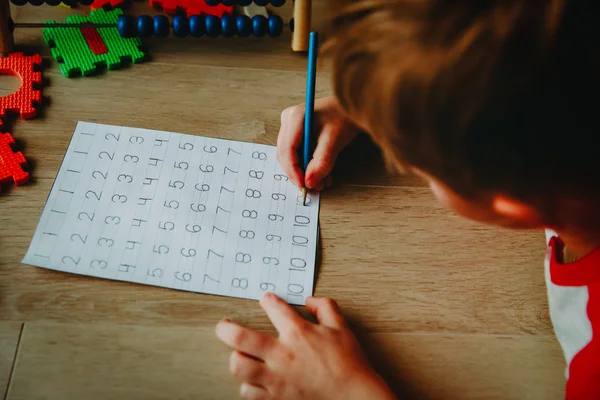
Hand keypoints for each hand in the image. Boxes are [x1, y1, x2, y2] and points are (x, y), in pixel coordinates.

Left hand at [216, 293, 395, 399]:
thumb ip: (325, 308)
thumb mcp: (341, 328)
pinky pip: (249, 392)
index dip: (268, 300)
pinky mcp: (276, 399)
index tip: (266, 299)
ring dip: (237, 359)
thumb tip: (310, 300)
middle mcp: (282, 354)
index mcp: (298, 333)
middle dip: (226, 329)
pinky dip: (248, 385)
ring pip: (239, 367)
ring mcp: (276, 379)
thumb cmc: (349, 364)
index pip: (273, 307)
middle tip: (223, 326)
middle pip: (240, 339)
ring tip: (240, 355)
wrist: (355, 397)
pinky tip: (253, 380)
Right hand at [277, 96, 360, 190]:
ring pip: (291, 156)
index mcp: (294, 117)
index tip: (303, 184)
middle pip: (286, 154)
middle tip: (313, 187)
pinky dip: (309, 166)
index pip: (287, 150)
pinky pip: (298, 154)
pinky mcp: (297, 133)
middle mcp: (288, 121)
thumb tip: (310, 182)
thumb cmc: (345, 117)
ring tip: (322, 183)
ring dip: (305, 172)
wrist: (353, 107)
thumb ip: (322, 162)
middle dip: (299, 173)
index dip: (293, 170)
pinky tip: (323, 175)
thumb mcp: (335, 140)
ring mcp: (291, 126)